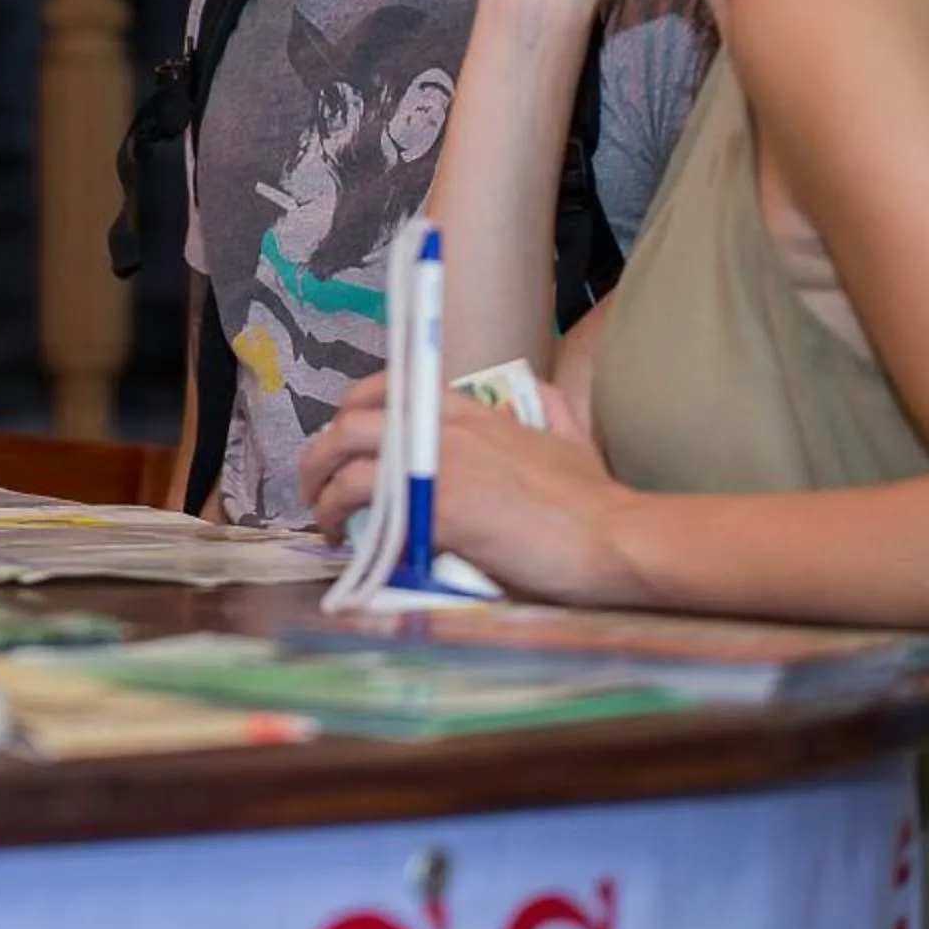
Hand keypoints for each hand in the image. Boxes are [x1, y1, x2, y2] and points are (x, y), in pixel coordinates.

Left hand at [300, 377, 637, 602]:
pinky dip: (340, 517)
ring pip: (344, 458)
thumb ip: (547, 409)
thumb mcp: (569, 435)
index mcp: (468, 406)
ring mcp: (435, 462)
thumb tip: (537, 396)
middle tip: (317, 486)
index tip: (342, 441)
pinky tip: (346, 541)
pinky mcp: (433, 507)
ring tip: (323, 520)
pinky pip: (363, 501)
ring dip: (320, 490)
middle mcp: (441, 424)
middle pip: (349, 421)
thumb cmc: (592, 499)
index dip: (350, 412)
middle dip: (320, 454)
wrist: (610, 536)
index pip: (385, 387)